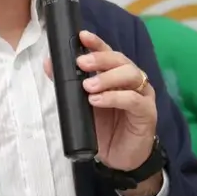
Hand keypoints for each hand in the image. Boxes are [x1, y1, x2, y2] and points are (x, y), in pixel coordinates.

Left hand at [45, 30, 157, 169]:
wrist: (120, 158)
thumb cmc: (104, 129)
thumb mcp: (82, 105)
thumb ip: (68, 85)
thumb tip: (49, 64)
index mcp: (117, 75)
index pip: (108, 53)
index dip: (96, 43)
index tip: (82, 36)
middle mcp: (132, 81)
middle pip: (121, 60)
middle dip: (100, 58)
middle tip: (81, 64)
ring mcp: (142, 95)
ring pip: (130, 75)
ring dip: (107, 78)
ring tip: (88, 87)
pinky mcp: (147, 112)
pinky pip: (133, 100)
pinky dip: (114, 97)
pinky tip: (98, 101)